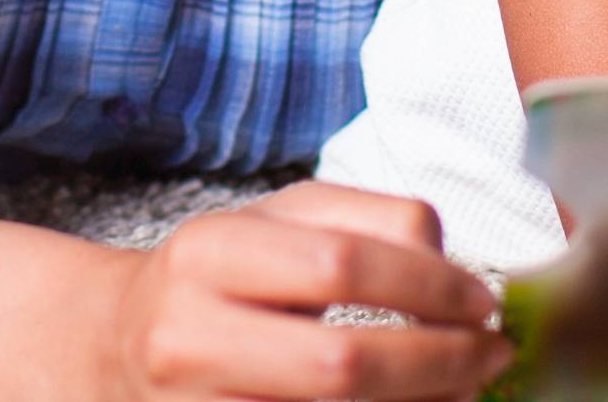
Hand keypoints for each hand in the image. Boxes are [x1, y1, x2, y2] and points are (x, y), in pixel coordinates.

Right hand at [99, 181, 512, 400]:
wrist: (116, 345)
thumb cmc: (221, 278)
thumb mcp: (277, 222)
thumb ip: (368, 222)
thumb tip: (454, 268)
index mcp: (210, 251)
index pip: (344, 263)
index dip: (432, 285)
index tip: (482, 300)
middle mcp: (188, 334)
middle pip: (342, 362)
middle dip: (440, 362)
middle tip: (491, 352)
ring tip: (465, 387)